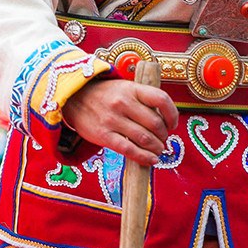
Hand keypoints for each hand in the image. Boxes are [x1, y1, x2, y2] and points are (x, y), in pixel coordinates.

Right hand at [62, 76, 178, 166]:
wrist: (74, 98)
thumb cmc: (105, 95)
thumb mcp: (125, 87)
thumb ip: (143, 100)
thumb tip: (165, 121)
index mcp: (131, 88)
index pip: (162, 100)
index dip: (172, 115)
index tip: (172, 124)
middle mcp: (123, 102)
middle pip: (155, 123)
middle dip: (164, 136)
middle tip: (163, 140)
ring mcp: (112, 119)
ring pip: (145, 139)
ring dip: (156, 148)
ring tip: (157, 150)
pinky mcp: (104, 135)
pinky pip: (129, 150)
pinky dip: (144, 157)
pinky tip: (151, 160)